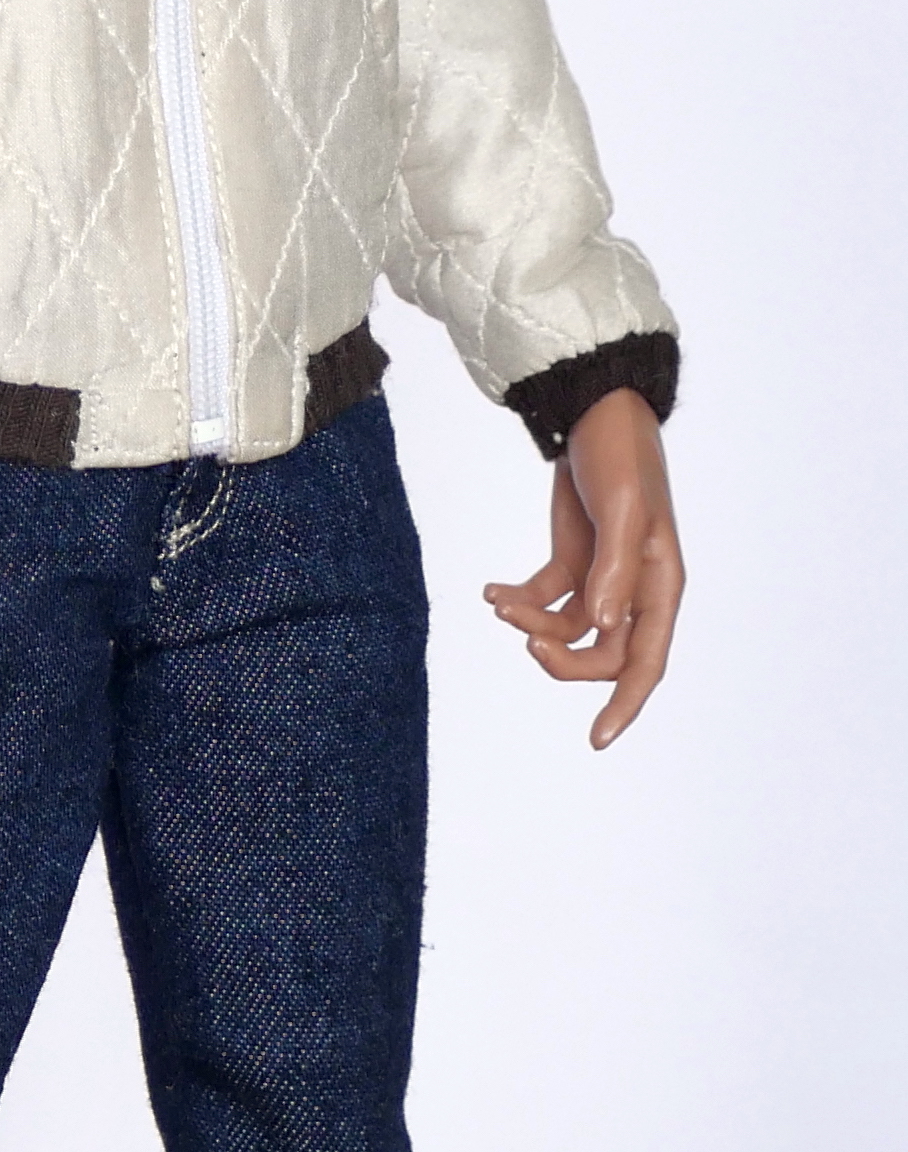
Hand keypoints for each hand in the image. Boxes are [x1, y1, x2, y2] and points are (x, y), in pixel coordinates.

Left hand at [483, 388, 684, 749]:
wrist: (595, 411)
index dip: (625, 705)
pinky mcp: (574, 558)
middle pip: (601, 654)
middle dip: (560, 658)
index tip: (595, 740)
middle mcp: (636, 589)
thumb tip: (603, 627)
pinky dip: (518, 601)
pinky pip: (544, 598)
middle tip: (523, 636)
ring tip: (499, 601)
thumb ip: (614, 570)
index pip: (646, 662)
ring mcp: (603, 576)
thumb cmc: (621, 455)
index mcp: (661, 585)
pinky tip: (490, 592)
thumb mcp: (624, 510)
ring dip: (530, 623)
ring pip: (566, 629)